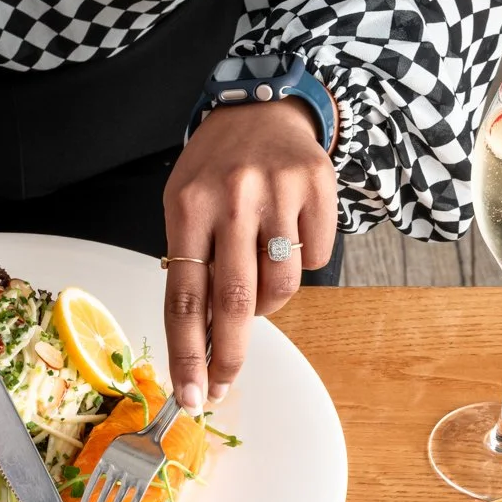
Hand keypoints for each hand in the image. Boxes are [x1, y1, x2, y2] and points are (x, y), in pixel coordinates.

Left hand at [162, 101, 338, 408]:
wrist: (262, 106)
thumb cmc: (215, 170)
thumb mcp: (186, 207)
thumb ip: (192, 267)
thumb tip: (202, 344)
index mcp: (189, 206)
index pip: (185, 296)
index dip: (187, 354)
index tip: (189, 395)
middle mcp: (232, 196)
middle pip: (234, 301)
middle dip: (228, 356)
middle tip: (223, 387)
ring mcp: (278, 189)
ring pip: (280, 287)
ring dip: (267, 304)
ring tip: (258, 281)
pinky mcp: (316, 185)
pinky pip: (314, 258)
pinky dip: (300, 263)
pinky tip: (287, 236)